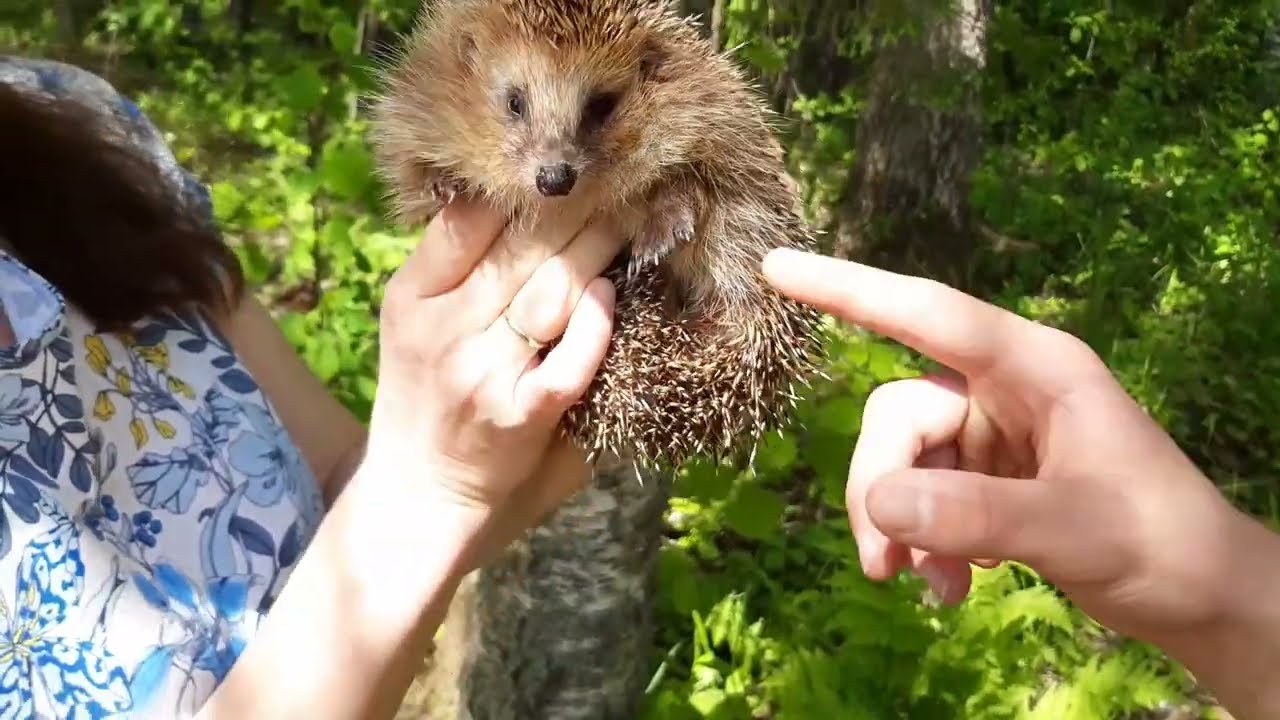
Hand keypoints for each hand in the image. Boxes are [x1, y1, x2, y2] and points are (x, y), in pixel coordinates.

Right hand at [365, 198, 621, 571]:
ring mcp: (484, 374)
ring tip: (640, 217)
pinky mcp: (523, 417)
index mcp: (412, 298)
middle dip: (582, 206)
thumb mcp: (413, 327)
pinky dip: (598, 323)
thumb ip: (458, 270)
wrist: (416, 501)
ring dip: (602, 249)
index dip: (521, 186)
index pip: (467, 219)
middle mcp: (444, 330)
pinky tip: (612, 293)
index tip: (569, 165)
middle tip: (630, 176)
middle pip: (522, 246)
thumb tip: (535, 202)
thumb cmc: (425, 404)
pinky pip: (573, 358)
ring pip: (553, 290)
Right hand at [761, 248, 1278, 646]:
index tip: (777, 266)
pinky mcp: (988, 476)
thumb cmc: (1161, 543)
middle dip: (880, 488)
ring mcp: (993, 432)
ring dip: (902, 527)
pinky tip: (951, 587)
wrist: (1200, 597)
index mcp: (1035, 366)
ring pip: (903, 461)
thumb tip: (878, 502)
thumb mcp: (1072, 529)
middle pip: (900, 415)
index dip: (848, 287)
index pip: (927, 312)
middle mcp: (1005, 388)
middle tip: (882, 565)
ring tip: (929, 586)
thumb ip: (977, 514)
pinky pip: (924, 496)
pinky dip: (925, 542)